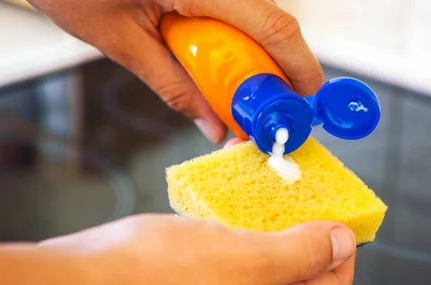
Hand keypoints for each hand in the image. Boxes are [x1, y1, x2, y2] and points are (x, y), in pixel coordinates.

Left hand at [28, 0, 323, 143]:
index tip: (308, 98)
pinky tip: (214, 64)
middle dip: (274, 71)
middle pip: (268, 22)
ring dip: (251, 59)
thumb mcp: (123, 43)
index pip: (272, 24)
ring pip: (251, 17)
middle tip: (264, 111)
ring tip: (236, 94)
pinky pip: (230, 10)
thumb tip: (213, 126)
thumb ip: (175, 87)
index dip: (299, 64)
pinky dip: (230, 42)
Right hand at [39, 214, 355, 284]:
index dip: (345, 252)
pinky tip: (221, 214)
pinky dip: (233, 236)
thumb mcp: (244, 260)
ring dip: (267, 233)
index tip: (344, 216)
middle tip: (302, 199)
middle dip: (306, 238)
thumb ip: (299, 254)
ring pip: (258, 271)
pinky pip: (224, 264)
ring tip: (264, 197)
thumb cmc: (158, 277)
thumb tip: (342, 244)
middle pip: (295, 280)